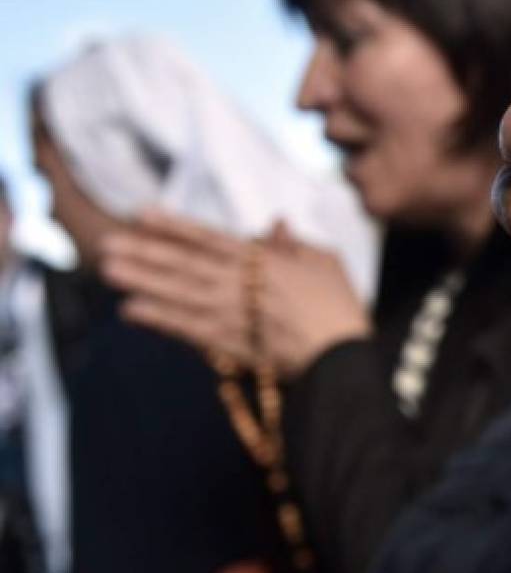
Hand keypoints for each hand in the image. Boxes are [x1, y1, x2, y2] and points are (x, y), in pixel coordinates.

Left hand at [101, 211, 370, 378]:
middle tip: (107, 243)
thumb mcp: (326, 263)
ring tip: (108, 270)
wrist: (340, 358)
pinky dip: (158, 318)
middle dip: (145, 251)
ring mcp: (232, 314)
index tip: (140, 214)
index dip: (174, 225)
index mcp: (265, 260)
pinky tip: (131, 310)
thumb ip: (295, 245)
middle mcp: (241, 284)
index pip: (209, 238)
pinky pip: (186, 328)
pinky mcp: (229, 344)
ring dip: (141, 280)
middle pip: (184, 264)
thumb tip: (275, 225)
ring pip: (178, 292)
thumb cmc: (340, 308)